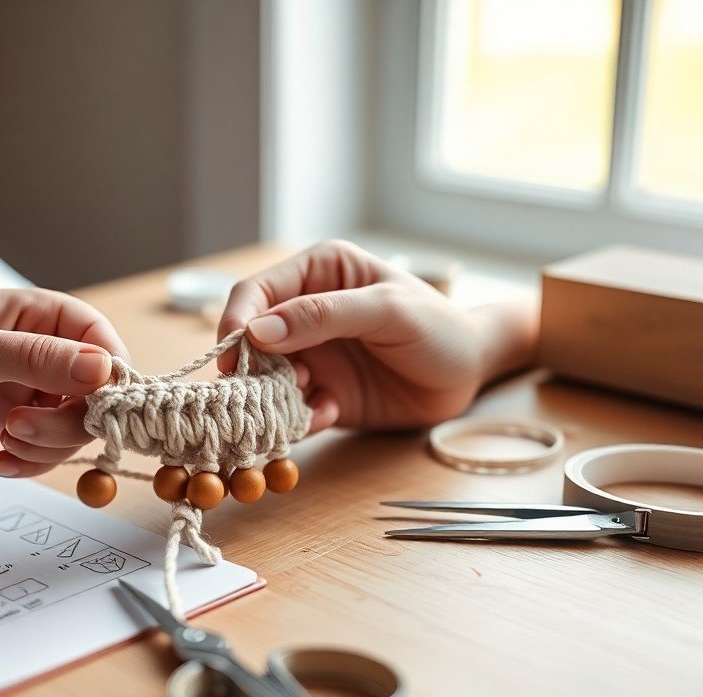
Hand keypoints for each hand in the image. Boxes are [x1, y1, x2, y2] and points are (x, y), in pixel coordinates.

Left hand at [0, 288, 126, 475]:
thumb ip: (35, 359)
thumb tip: (101, 369)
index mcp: (48, 315)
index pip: (107, 348)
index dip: (108, 384)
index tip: (90, 413)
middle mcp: (50, 350)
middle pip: (96, 398)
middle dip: (65, 425)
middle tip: (18, 430)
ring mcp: (36, 387)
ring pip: (74, 429)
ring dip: (45, 447)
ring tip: (5, 443)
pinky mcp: (18, 416)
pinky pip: (46, 448)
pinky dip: (29, 461)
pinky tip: (1, 461)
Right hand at [218, 241, 537, 431]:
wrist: (470, 374)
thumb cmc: (438, 327)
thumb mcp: (387, 311)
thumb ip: (324, 315)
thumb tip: (258, 330)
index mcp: (318, 273)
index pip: (257, 292)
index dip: (236, 321)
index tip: (232, 354)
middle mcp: (304, 313)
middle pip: (250, 340)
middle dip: (252, 367)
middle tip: (266, 389)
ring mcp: (311, 355)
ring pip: (265, 379)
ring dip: (274, 397)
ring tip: (309, 400)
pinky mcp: (321, 394)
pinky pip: (290, 410)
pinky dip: (298, 418)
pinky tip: (329, 414)